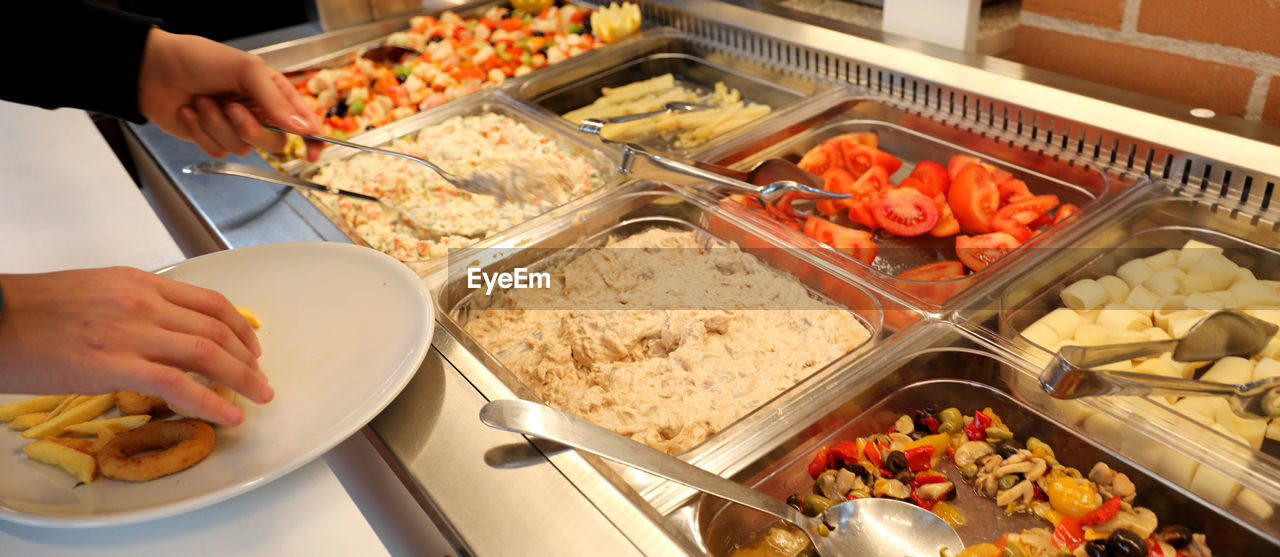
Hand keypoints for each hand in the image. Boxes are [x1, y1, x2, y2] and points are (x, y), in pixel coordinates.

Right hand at [0, 268, 271, 425]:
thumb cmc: (34, 311)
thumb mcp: (94, 291)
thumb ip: (132, 306)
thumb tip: (159, 329)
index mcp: (140, 283)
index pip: (208, 302)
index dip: (239, 327)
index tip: (251, 346)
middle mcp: (144, 302)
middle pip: (216, 328)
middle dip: (247, 357)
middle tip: (261, 378)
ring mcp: (132, 332)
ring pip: (207, 353)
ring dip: (241, 378)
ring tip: (258, 397)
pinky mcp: (116, 365)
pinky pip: (178, 385)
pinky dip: (211, 401)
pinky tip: (228, 416)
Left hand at [137, 28, 324, 160]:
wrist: (152, 68)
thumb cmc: (198, 59)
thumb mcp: (244, 70)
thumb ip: (275, 99)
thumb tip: (302, 128)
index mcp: (272, 92)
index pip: (303, 121)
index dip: (313, 139)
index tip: (314, 153)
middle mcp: (257, 112)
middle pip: (274, 142)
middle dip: (250, 129)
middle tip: (231, 108)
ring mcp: (234, 128)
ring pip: (242, 148)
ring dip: (217, 125)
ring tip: (202, 101)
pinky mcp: (212, 139)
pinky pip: (218, 151)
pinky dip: (201, 133)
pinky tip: (190, 112)